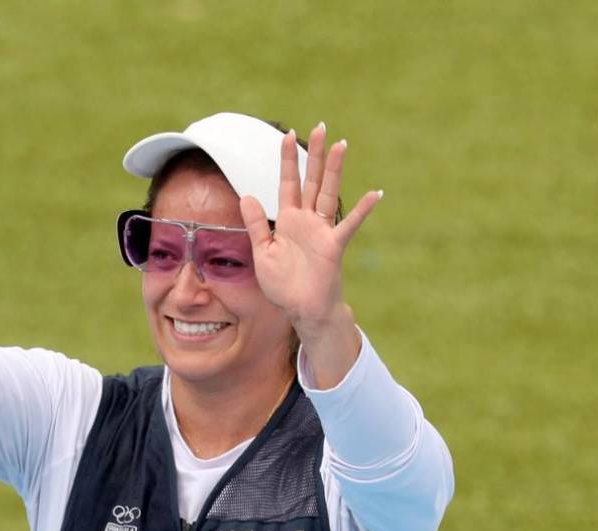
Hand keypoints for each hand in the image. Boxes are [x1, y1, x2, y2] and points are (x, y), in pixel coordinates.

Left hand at [240, 123, 380, 335]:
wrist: (300, 310)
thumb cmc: (283, 285)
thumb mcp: (262, 252)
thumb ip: (256, 224)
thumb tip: (246, 195)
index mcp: (287, 221)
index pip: (288, 183)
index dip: (287, 160)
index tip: (287, 135)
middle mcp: (306, 220)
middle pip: (311, 180)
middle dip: (314, 155)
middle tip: (319, 127)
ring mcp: (322, 231)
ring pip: (328, 193)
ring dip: (334, 170)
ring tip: (341, 144)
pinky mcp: (333, 246)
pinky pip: (348, 225)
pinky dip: (362, 210)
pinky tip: (376, 193)